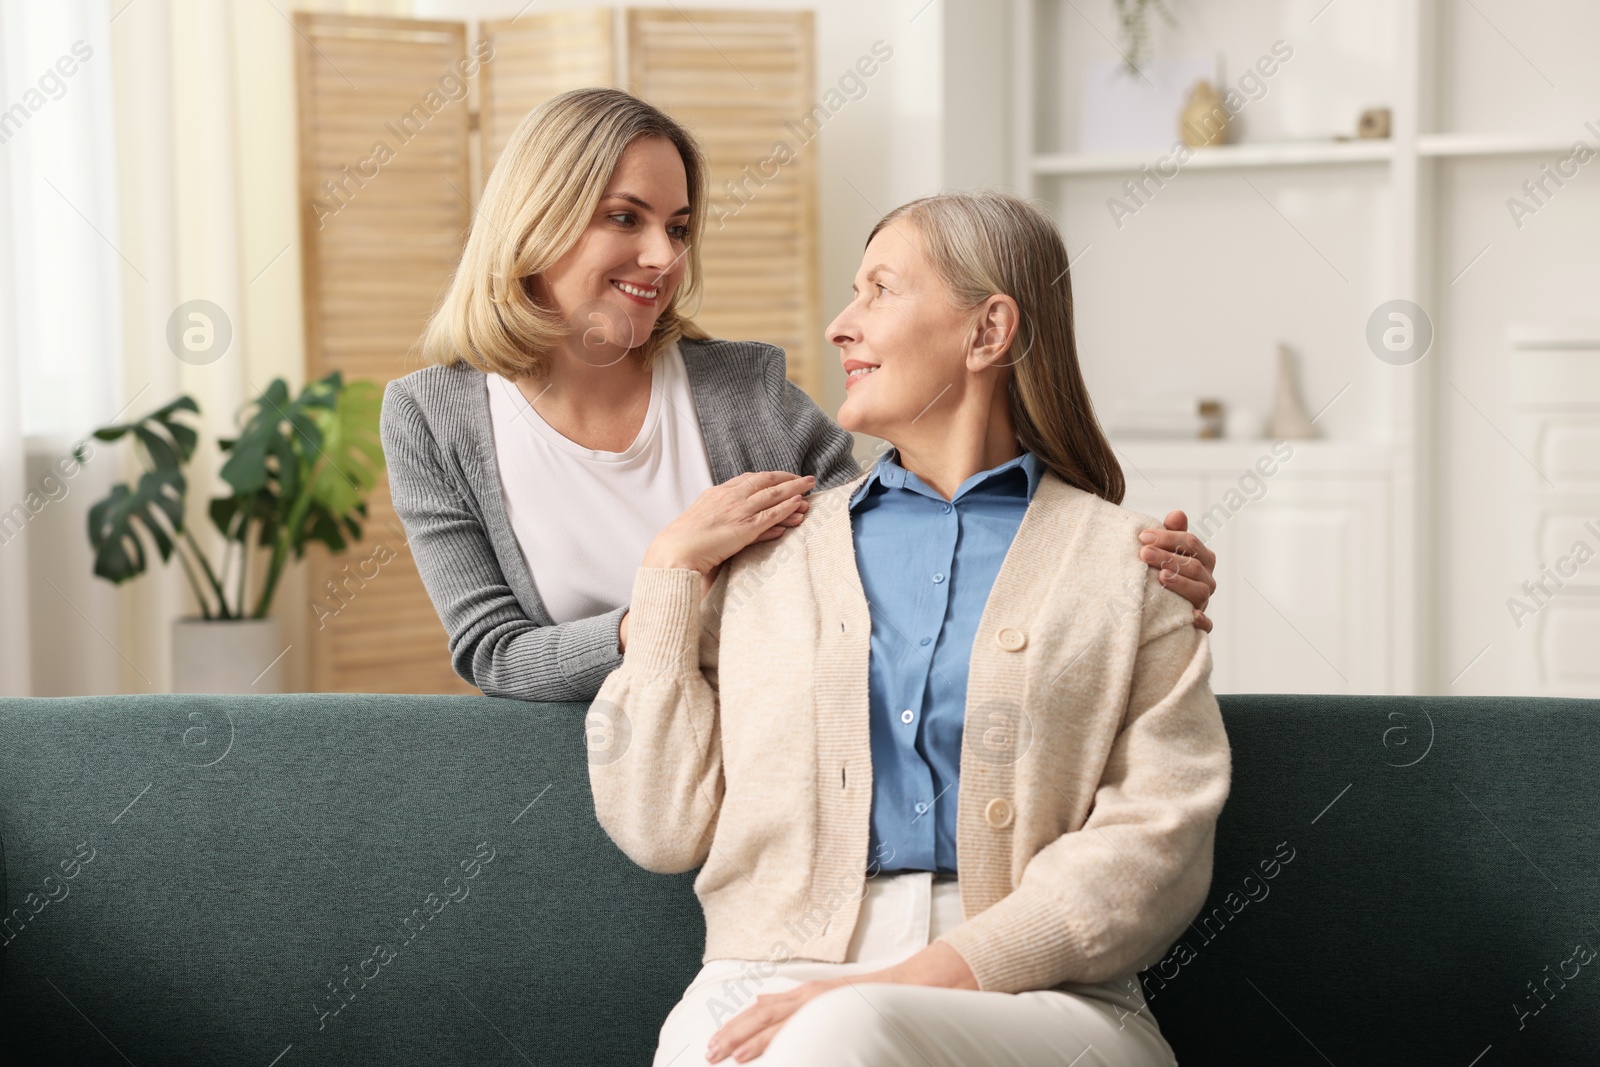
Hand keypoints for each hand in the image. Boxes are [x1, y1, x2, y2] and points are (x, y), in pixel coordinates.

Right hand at [641, 471, 814, 579]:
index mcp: (718, 493)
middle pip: (765, 481)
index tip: (783, 477)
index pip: (750, 479)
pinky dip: (787, 506)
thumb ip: (721, 515)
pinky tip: (799, 503)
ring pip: (773, 494)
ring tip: (810, 486)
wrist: (675, 551)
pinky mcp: (745, 527)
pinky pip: (771, 513)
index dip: (770, 477)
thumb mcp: (703, 519)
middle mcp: (730, 497)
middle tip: (805, 478)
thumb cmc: (684, 541)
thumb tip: (736, 518)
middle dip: (788, 478)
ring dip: (794, 488)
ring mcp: (738, 510)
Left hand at [705, 941, 975, 1061]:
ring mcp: (821, 1003)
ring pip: (775, 1022)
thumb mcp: (829, 1001)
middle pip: (760, 1015)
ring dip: (747, 1039)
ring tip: (725, 1056)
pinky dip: (778, 1038)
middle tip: (709, 1054)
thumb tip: (768, 1005)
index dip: (737, 1026)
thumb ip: (798, 1007)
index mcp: (806, 996)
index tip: (717, 1044)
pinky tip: (760, 1052)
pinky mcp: (832, 1010)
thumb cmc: (873, 1000)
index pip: (763, 1010)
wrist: (911, 989)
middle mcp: (809, 996)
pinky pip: (801, 1027)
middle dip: (732, 1034)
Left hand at [1139, 510, 1216, 631]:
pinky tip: (1191, 616)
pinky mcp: (1200, 624)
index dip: (1168, 537)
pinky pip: (1207, 625)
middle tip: (1143, 553)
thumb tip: (1177, 514)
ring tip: (1160, 576)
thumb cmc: (1162, 570)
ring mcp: (1204, 601)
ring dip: (1181, 583)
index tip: (1143, 537)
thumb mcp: (1166, 550)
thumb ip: (1172, 532)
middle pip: (1193, 566)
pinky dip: (1202, 621)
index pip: (1191, 543)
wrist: (1159, 606)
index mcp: (1202, 558)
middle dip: (1168, 558)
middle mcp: (1206, 579)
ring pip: (1199, 591)